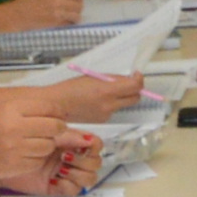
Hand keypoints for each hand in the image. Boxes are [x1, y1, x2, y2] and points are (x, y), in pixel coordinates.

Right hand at [0, 102, 72, 193]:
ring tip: (35, 142)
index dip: (58, 111)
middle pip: (54, 127)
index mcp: (9, 108)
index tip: (59, 115)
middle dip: (58, 128)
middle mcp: (14, 127)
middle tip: (53, 130)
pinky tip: (26, 154)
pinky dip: (37, 158)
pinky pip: (39, 161)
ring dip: (47, 144)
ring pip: (49, 145)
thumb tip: (57, 111)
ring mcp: (16, 149)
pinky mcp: (16, 166)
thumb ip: (24, 110)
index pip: (49, 107)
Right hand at [16, 0, 84, 27]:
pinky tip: (61, 24)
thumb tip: (70, 0)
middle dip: (77, 9)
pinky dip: (68, 25)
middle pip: (79, 6)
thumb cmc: (26, 4)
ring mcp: (57, 14)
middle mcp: (58, 1)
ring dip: (74, 18)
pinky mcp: (55, 25)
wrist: (14, 16)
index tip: (75, 2)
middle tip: (71, 12)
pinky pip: (68, 25)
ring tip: (67, 19)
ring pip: (77, 17)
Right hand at [31, 73, 145, 122]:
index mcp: (107, 90)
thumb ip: (111, 80)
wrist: (57, 106)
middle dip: (135, 90)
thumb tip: (125, 80)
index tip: (136, 75)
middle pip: (135, 98)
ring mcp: (107, 115)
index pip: (135, 86)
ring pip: (123, 104)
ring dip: (120, 97)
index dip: (139, 80)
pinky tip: (96, 101)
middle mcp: (110, 105)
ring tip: (104, 92)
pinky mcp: (102, 121)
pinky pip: (112, 110)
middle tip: (128, 83)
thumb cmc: (70, 88)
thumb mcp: (92, 77)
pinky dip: (110, 104)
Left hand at [31, 133, 101, 194]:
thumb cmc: (24, 144)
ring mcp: (68, 174)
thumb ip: (69, 136)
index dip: (93, 146)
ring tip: (60, 169)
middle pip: (96, 163)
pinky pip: (75, 190)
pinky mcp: (60, 188)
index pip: (96, 145)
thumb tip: (87, 139)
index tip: (81, 146)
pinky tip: (53, 179)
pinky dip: (66, 185)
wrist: (7, 160)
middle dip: (82, 161)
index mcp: (73, 144)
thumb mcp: (48, 136)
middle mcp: (74, 159)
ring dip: (77, 174)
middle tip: (64, 157)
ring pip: (90, 178)